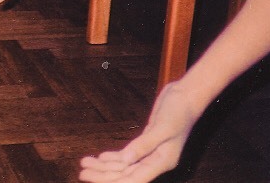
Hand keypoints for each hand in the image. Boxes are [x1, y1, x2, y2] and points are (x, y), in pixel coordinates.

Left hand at [79, 82, 197, 181]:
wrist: (187, 96)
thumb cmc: (179, 111)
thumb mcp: (162, 127)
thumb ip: (144, 145)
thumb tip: (125, 161)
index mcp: (163, 161)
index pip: (135, 179)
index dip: (113, 182)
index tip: (94, 180)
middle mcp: (156, 161)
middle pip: (126, 174)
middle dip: (103, 175)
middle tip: (82, 173)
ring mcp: (151, 153)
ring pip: (124, 165)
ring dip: (104, 165)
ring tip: (85, 163)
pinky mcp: (146, 143)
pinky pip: (127, 155)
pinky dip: (113, 157)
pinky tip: (100, 157)